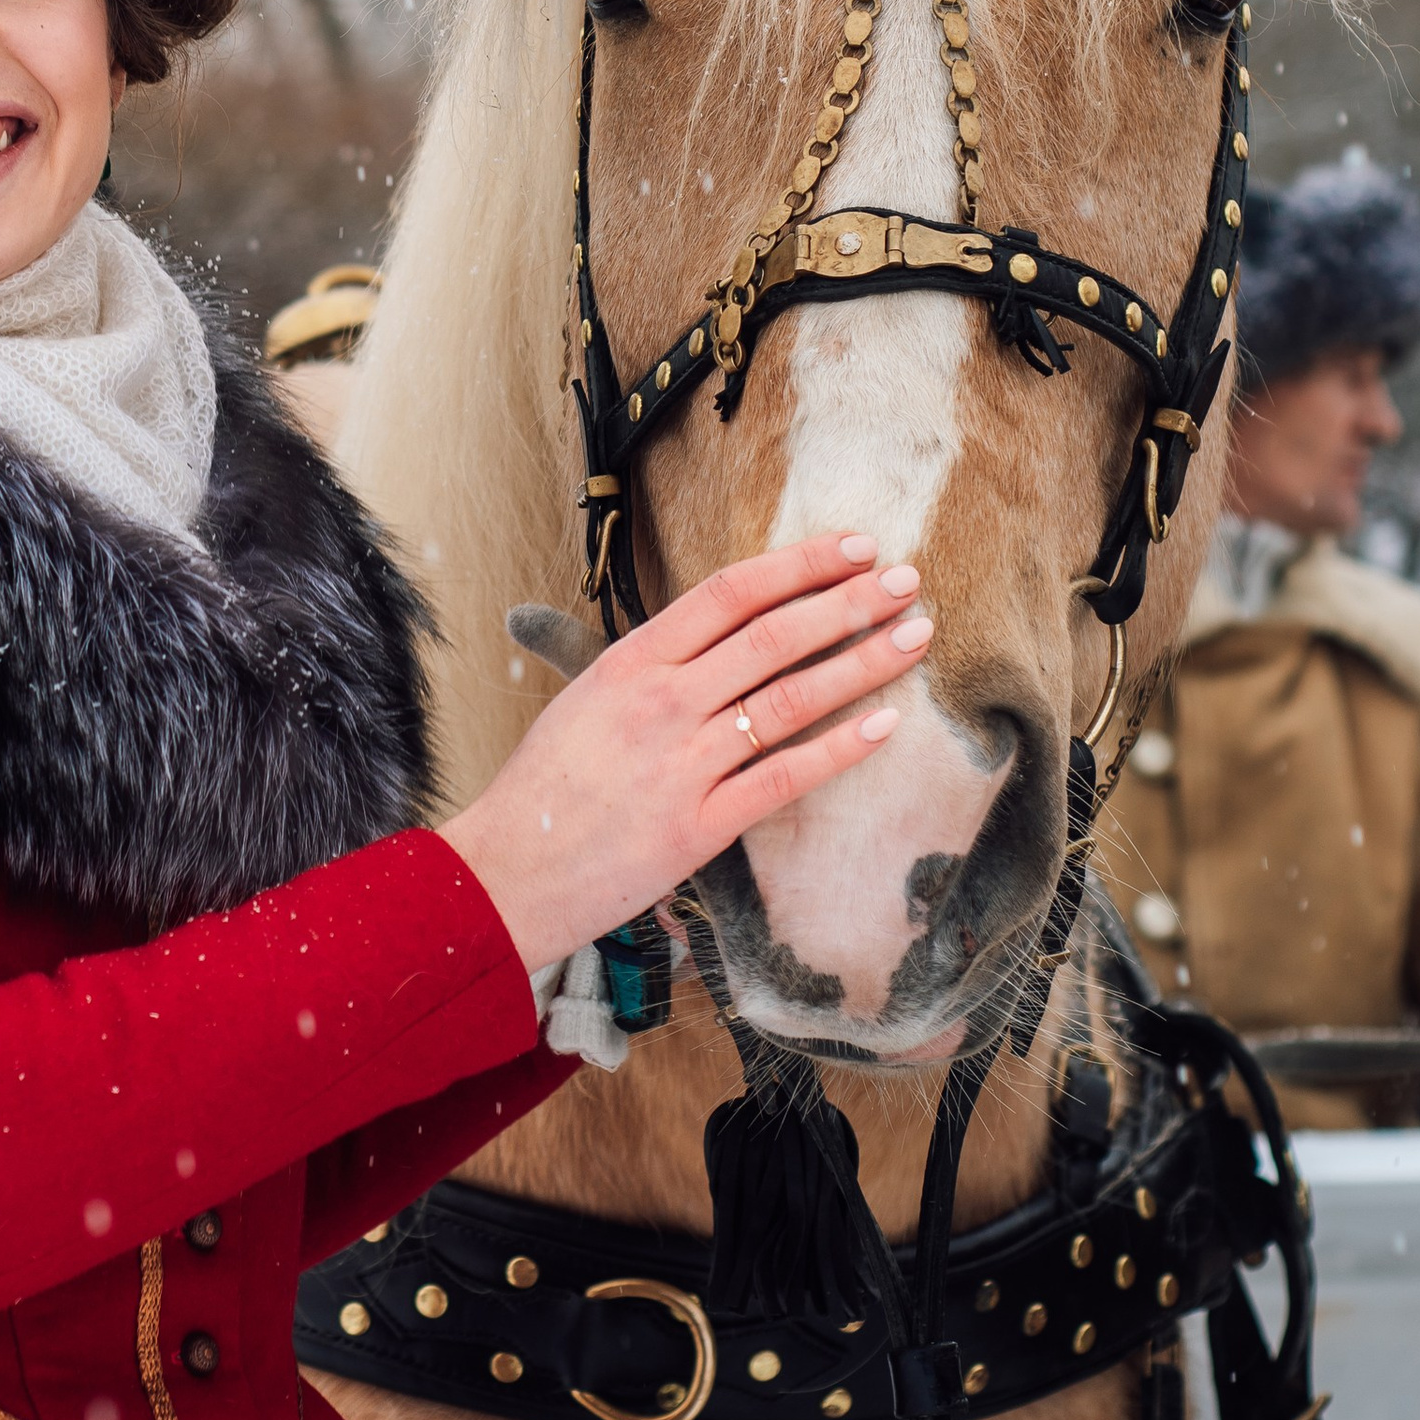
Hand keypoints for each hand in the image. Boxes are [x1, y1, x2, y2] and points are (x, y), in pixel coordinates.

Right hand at [439, 534, 930, 973]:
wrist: (504, 873)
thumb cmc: (544, 788)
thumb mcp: (586, 701)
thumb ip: (650, 668)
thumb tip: (716, 636)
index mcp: (630, 661)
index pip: (731, 593)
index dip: (800, 564)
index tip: (854, 545)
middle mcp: (661, 702)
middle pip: (774, 635)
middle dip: (850, 602)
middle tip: (907, 579)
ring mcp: (682, 764)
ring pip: (791, 697)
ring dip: (863, 661)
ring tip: (915, 634)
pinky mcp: (699, 826)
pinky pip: (785, 776)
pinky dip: (841, 747)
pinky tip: (886, 724)